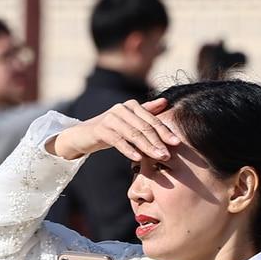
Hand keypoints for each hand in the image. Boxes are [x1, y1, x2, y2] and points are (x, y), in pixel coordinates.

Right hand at [50, 98, 181, 162]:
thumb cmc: (110, 129)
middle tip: (168, 154)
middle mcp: (122, 108)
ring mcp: (111, 118)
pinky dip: (128, 149)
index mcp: (132, 105)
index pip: (151, 120)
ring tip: (158, 157)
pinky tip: (137, 158)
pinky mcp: (101, 129)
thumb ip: (147, 111)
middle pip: (144, 127)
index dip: (165, 131)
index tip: (177, 143)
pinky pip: (118, 140)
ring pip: (133, 134)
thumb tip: (166, 101)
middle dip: (158, 141)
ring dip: (147, 147)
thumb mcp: (129, 120)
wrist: (83, 135)